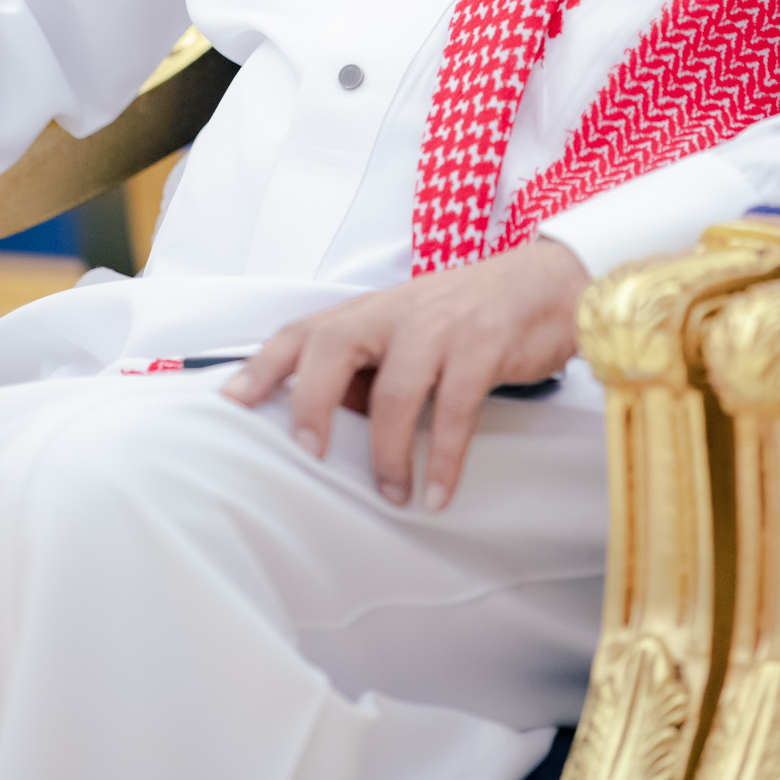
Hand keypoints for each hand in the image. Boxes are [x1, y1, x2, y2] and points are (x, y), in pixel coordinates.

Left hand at [223, 239, 587, 512]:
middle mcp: (396, 312)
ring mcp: (439, 326)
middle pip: (334, 346)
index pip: (305, 331)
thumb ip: (367, 368)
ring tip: (393, 495)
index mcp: (370, 311)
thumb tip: (325, 419)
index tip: (233, 401)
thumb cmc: (467, 316)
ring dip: (389, 452)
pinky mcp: (484, 344)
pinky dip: (444, 457)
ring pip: (395, 389)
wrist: (546, 284)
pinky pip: (455, 408)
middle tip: (309, 452)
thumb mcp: (408, 332)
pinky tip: (438, 492)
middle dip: (313, 401)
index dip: (265, 365)